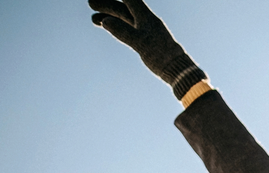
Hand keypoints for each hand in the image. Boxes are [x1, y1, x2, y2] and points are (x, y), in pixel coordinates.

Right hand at [89, 0, 205, 98]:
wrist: (178, 70)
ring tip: (93, 19)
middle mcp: (146, 21)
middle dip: (107, 5)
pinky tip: (108, 29)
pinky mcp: (145, 41)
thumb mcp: (140, 43)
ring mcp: (145, 31)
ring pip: (124, 20)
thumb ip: (123, 32)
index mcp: (147, 18)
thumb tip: (106, 21)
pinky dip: (117, 28)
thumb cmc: (161, 55)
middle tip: (90, 3)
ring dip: (109, 17)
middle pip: (124, 9)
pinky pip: (128, 30)